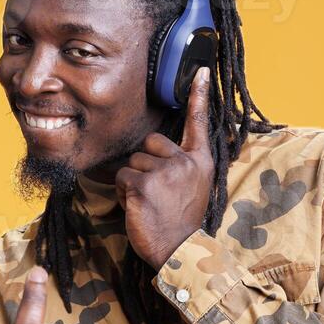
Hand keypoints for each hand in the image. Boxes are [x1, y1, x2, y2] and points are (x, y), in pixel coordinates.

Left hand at [115, 66, 213, 270]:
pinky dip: (123, 193)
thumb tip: (156, 149)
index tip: (202, 71)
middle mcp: (186, 162)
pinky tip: (138, 208)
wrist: (180, 252)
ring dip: (133, 181)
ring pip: (133, 161)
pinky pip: (122, 176)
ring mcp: (165, 171)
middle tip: (157, 193)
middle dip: (146, 163)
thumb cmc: (181, 222)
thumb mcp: (193, 188)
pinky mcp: (143, 183)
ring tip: (149, 203)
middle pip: (151, 142)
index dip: (199, 96)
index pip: (199, 123)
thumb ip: (182, 165)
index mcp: (201, 162)